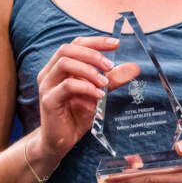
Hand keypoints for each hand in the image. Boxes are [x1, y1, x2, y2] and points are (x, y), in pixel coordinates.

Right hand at [36, 36, 139, 160]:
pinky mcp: (48, 100)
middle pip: (68, 49)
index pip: (76, 44)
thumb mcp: (98, 94)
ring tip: (104, 82)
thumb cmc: (76, 115)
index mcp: (59, 66)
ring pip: (65, 63)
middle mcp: (50, 72)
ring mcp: (47, 86)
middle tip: (110, 66)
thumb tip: (134, 67)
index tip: (116, 44)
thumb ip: (113, 79)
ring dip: (88, 70)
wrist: (60, 141)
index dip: (96, 41)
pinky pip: (67, 86)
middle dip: (92, 54)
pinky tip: (98, 95)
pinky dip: (86, 87)